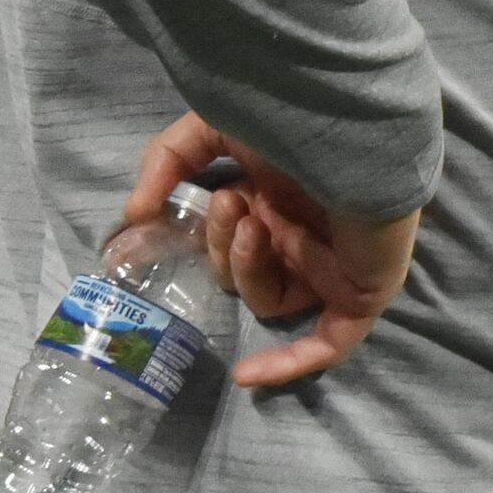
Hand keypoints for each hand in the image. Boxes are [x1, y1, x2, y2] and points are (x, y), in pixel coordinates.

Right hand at [121, 113, 421, 388]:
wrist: (357, 125)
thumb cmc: (294, 117)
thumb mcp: (216, 126)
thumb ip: (168, 160)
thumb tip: (133, 216)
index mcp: (273, 199)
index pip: (221, 239)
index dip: (186, 242)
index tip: (130, 245)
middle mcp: (302, 234)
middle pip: (240, 271)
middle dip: (221, 243)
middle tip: (231, 204)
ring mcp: (332, 266)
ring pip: (270, 298)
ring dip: (246, 268)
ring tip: (252, 224)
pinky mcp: (362, 292)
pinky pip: (327, 344)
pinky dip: (288, 363)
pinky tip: (246, 375)